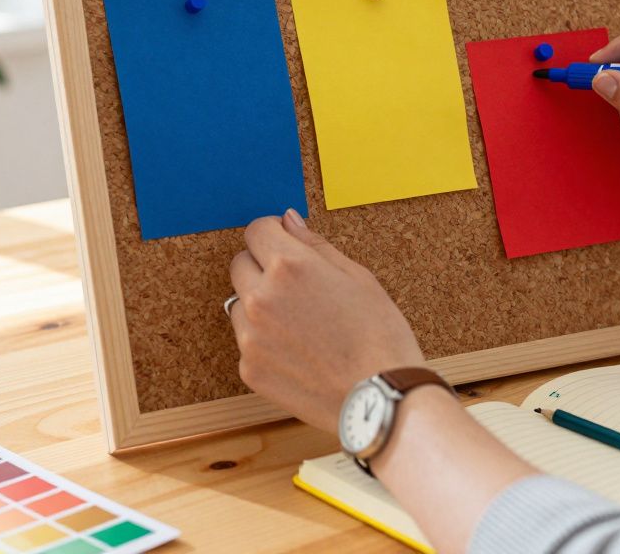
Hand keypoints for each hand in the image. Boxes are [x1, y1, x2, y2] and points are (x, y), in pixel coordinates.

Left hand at [228, 209, 424, 433]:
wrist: (380, 397)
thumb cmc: (380, 337)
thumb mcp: (357, 277)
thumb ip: (314, 245)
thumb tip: (288, 221)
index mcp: (289, 266)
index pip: (256, 230)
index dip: (273, 234)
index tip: (284, 244)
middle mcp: (262, 297)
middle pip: (240, 264)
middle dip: (263, 267)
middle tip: (297, 286)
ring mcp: (251, 336)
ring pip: (239, 303)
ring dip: (260, 305)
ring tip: (301, 323)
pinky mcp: (249, 368)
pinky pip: (247, 341)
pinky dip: (264, 340)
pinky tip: (299, 350)